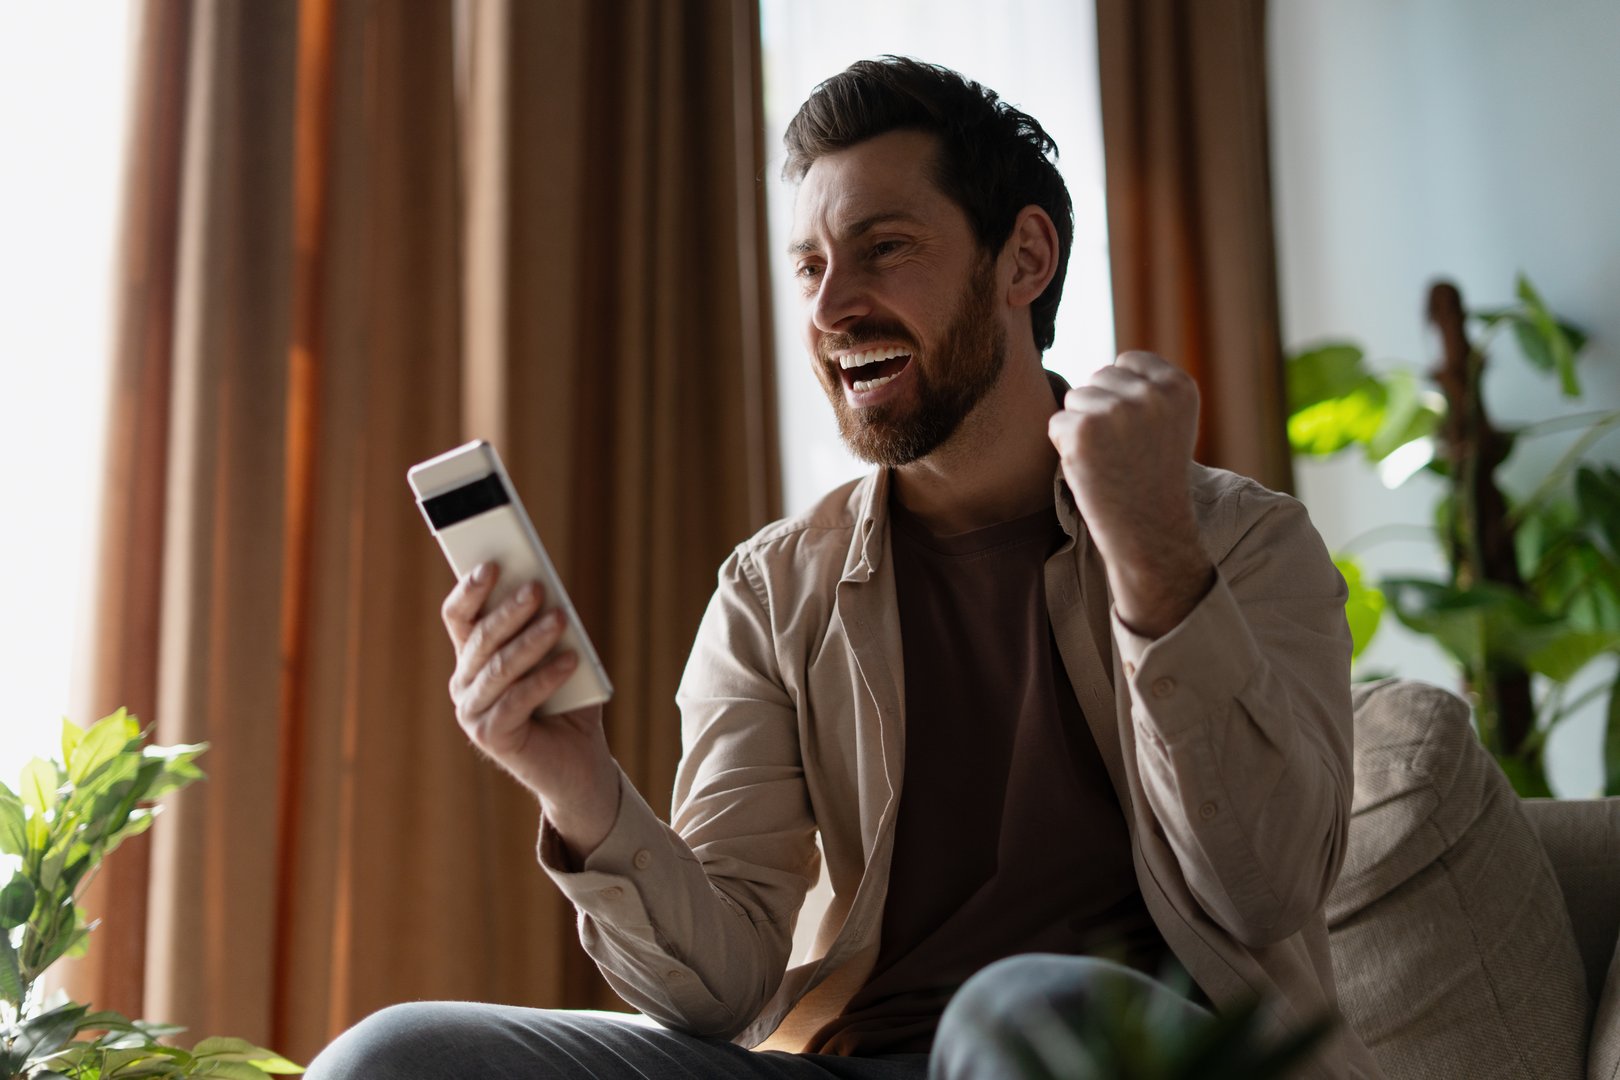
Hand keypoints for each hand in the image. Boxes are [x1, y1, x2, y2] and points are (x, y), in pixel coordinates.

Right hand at [443, 563, 619, 857]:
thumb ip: (550, 627)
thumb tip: (550, 593)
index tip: (490, 563)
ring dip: (532, 641)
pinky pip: (516, 700)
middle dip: (509, 610)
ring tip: (560, 619)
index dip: (470, 589)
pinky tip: (569, 660)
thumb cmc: (568, 701)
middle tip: (537, 587)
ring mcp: (472, 711)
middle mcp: (464, 682)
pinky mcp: (490, 736)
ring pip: (499, 668)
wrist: (579, 762)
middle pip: (481, 638)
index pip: (459, 616)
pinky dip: (544, 677)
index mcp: (473, 657)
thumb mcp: (560, 655)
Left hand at [1047, 351, 1213, 636]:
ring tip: (1108, 459)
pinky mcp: (1083, 431)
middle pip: (1098, 376)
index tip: (1137, 431)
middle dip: (1100, 408)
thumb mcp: (1168, 423)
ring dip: (1081, 427)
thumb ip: (1145, 390)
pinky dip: (1065, 447)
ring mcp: (1117, 410)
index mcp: (1179, 386)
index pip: (1128, 362)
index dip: (1122, 395)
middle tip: (1121, 450)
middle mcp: (1151, 393)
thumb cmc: (1153, 478)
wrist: (1149, 532)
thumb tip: (1101, 370)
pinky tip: (1091, 469)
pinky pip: (1057, 424)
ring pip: (1075, 398)